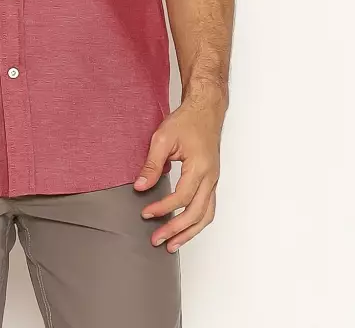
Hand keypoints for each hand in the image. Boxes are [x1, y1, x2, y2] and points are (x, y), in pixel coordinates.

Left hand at [133, 89, 224, 252]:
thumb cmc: (186, 121)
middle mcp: (211, 178)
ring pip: (206, 215)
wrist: (205, 110)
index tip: (145, 213)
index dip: (163, 208)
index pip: (181, 197)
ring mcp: (214, 181)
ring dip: (189, 232)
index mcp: (200, 167)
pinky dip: (197, 222)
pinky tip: (185, 229)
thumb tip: (140, 186)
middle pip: (196, 213)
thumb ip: (152, 164)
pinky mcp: (212, 181)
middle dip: (176, 230)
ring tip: (172, 245)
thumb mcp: (163, 138)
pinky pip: (208, 208)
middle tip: (157, 240)